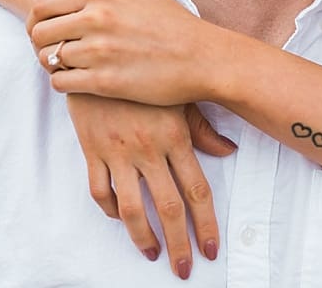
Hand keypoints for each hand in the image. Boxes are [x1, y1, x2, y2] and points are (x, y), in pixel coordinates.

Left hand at [27, 0, 228, 104]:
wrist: (202, 58)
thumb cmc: (171, 21)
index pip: (42, 5)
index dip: (38, 20)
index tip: (50, 29)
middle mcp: (96, 19)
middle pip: (39, 32)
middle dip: (42, 43)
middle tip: (57, 49)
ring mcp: (99, 51)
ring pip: (48, 59)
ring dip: (53, 64)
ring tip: (70, 64)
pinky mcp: (105, 82)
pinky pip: (61, 83)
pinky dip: (63, 83)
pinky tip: (80, 80)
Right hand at [64, 94, 236, 279]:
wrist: (100, 54)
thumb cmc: (147, 76)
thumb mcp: (180, 98)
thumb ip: (203, 130)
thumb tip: (228, 152)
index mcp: (175, 137)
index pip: (197, 190)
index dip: (207, 224)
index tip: (211, 248)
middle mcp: (149, 148)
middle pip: (169, 207)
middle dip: (179, 244)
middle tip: (185, 268)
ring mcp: (119, 151)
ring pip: (132, 208)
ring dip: (143, 237)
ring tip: (153, 254)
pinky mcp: (93, 150)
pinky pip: (101, 191)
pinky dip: (110, 210)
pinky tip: (120, 217)